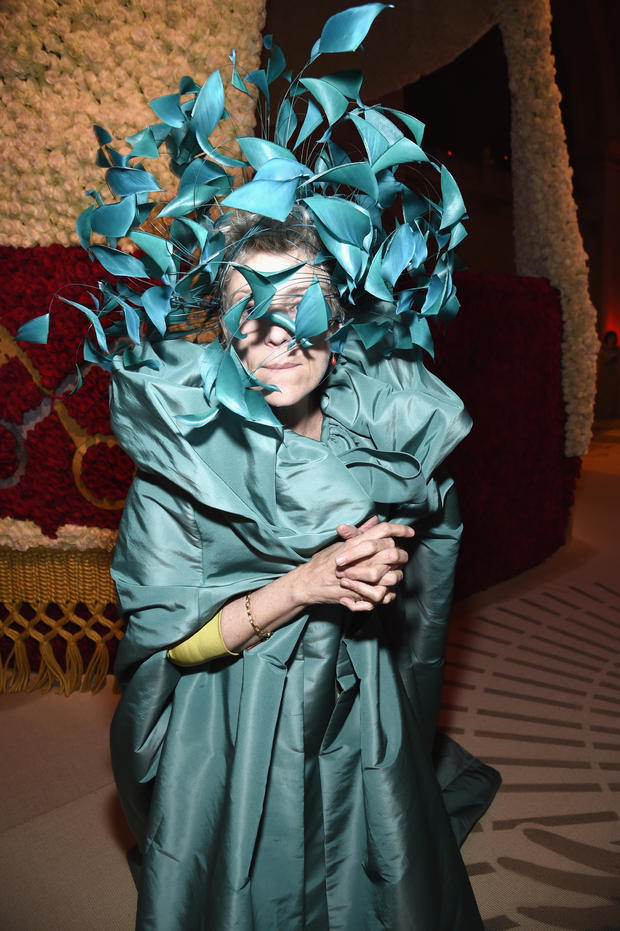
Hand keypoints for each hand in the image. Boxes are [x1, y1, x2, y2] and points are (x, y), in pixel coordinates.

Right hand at [293, 516, 413, 611]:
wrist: (307, 583)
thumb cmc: (322, 562)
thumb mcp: (339, 544)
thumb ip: (358, 533)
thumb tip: (374, 520)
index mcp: (356, 542)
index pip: (384, 530)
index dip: (400, 529)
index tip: (411, 533)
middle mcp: (360, 557)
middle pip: (393, 552)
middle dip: (400, 556)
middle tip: (400, 559)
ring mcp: (361, 576)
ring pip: (392, 576)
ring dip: (394, 577)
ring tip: (390, 576)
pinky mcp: (360, 593)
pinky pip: (383, 595)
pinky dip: (385, 595)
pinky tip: (382, 591)